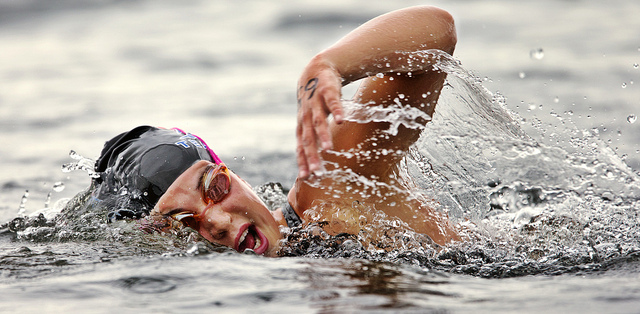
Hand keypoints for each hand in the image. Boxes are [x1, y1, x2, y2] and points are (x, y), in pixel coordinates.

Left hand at [296, 57, 343, 178]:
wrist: (315, 71)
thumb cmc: (314, 102)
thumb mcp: (310, 121)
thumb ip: (312, 139)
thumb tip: (314, 163)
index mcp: (302, 126)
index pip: (301, 147)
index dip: (303, 161)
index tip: (307, 177)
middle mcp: (306, 117)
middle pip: (308, 139)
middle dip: (312, 155)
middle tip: (317, 171)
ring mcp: (316, 104)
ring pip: (318, 122)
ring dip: (323, 136)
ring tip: (328, 149)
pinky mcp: (327, 92)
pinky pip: (332, 103)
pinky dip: (336, 112)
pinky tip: (340, 121)